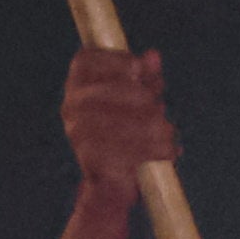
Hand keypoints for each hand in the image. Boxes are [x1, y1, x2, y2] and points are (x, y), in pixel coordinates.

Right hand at [58, 46, 177, 201]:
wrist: (111, 183)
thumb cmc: (127, 133)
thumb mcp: (138, 101)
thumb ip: (145, 77)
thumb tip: (153, 56)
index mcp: (77, 87)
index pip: (85, 60)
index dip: (114, 59)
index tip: (138, 68)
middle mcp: (71, 107)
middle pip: (115, 89)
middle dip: (147, 99)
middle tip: (160, 111)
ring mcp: (78, 133)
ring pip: (132, 120)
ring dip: (159, 128)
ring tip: (168, 135)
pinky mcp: (92, 159)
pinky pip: (135, 149)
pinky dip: (158, 150)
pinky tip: (167, 151)